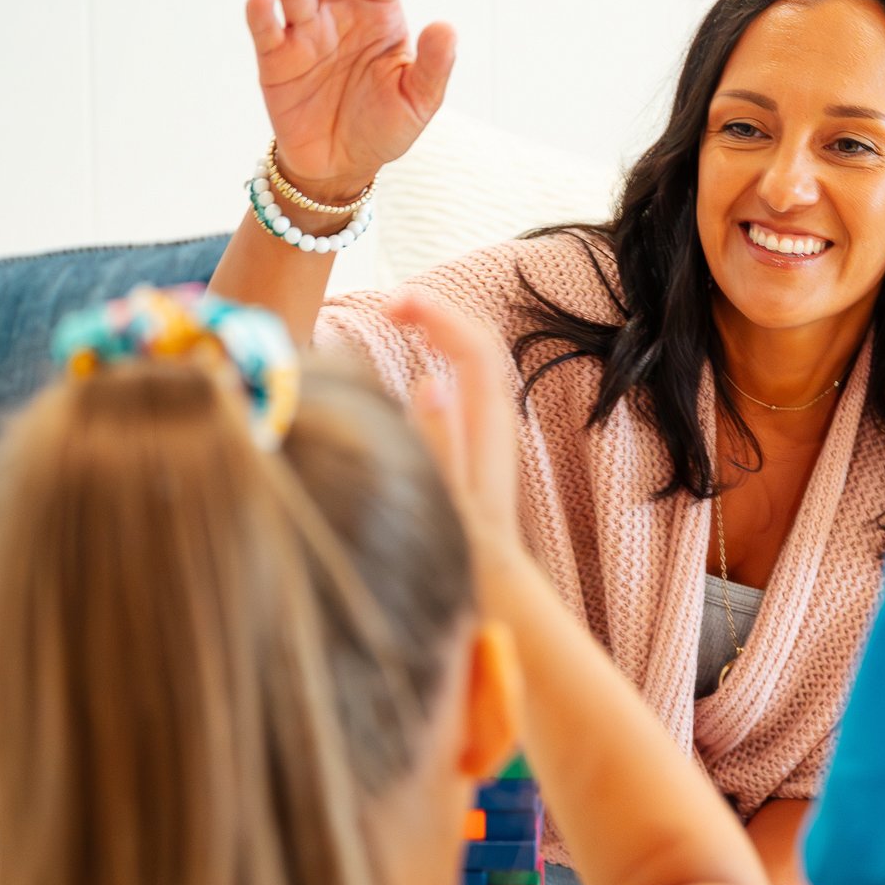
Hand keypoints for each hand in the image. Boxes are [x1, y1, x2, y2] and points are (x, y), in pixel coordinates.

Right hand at [246, 0, 455, 197]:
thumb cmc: (385, 126)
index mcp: (379, 16)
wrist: (341, 165)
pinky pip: (267, 30)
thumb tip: (447, 26)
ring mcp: (306, 33)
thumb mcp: (420, 100)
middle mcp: (340, 15)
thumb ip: (434, 65)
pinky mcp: (275, 58)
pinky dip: (262, 11)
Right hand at [388, 295, 520, 557]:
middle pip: (477, 336)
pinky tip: (418, 349)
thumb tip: (429, 379)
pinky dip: (442, 346)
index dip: (437, 312)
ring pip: (473, 350)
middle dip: (437, 308)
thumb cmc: (463, 551)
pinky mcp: (478, 429)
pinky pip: (466, 370)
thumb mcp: (445, 500)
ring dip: (440, 323)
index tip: (393, 302)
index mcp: (489, 422)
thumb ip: (437, 440)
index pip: (473, 343)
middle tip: (388, 302)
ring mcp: (489, 419)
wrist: (492, 582)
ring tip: (397, 312)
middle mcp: (496, 413)